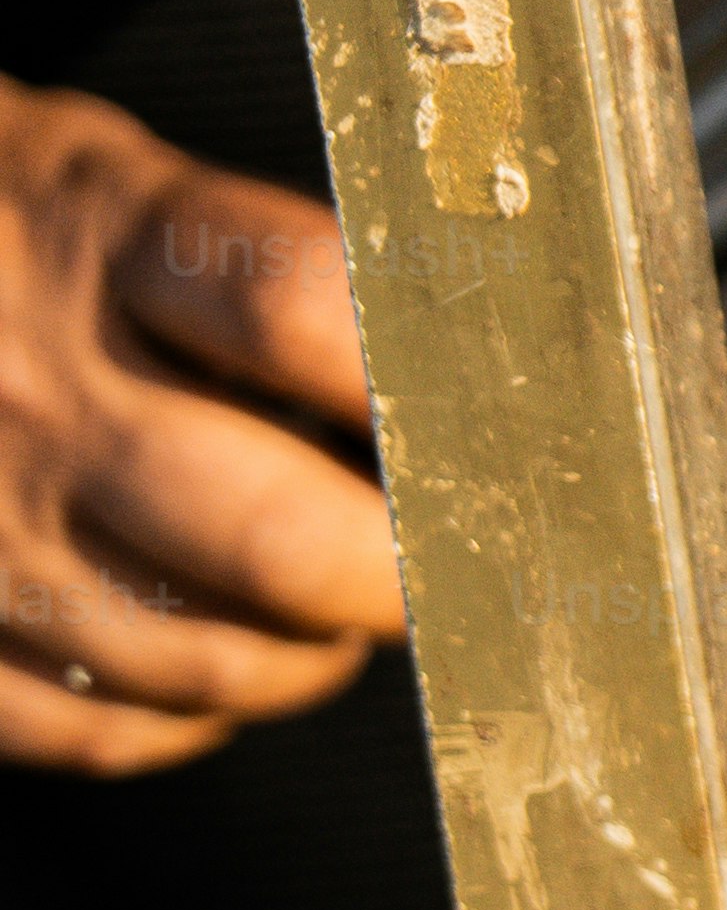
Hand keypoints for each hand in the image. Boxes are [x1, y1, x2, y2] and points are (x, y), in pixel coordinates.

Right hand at [0, 83, 395, 776]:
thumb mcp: (115, 181)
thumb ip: (268, 269)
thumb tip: (464, 381)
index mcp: (106, 241)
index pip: (308, 315)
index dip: (430, 396)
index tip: (498, 446)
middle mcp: (37, 390)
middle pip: (282, 539)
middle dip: (402, 583)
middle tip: (448, 578)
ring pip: (208, 661)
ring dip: (306, 659)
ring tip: (324, 612)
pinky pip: (99, 729)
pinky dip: (186, 719)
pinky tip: (207, 660)